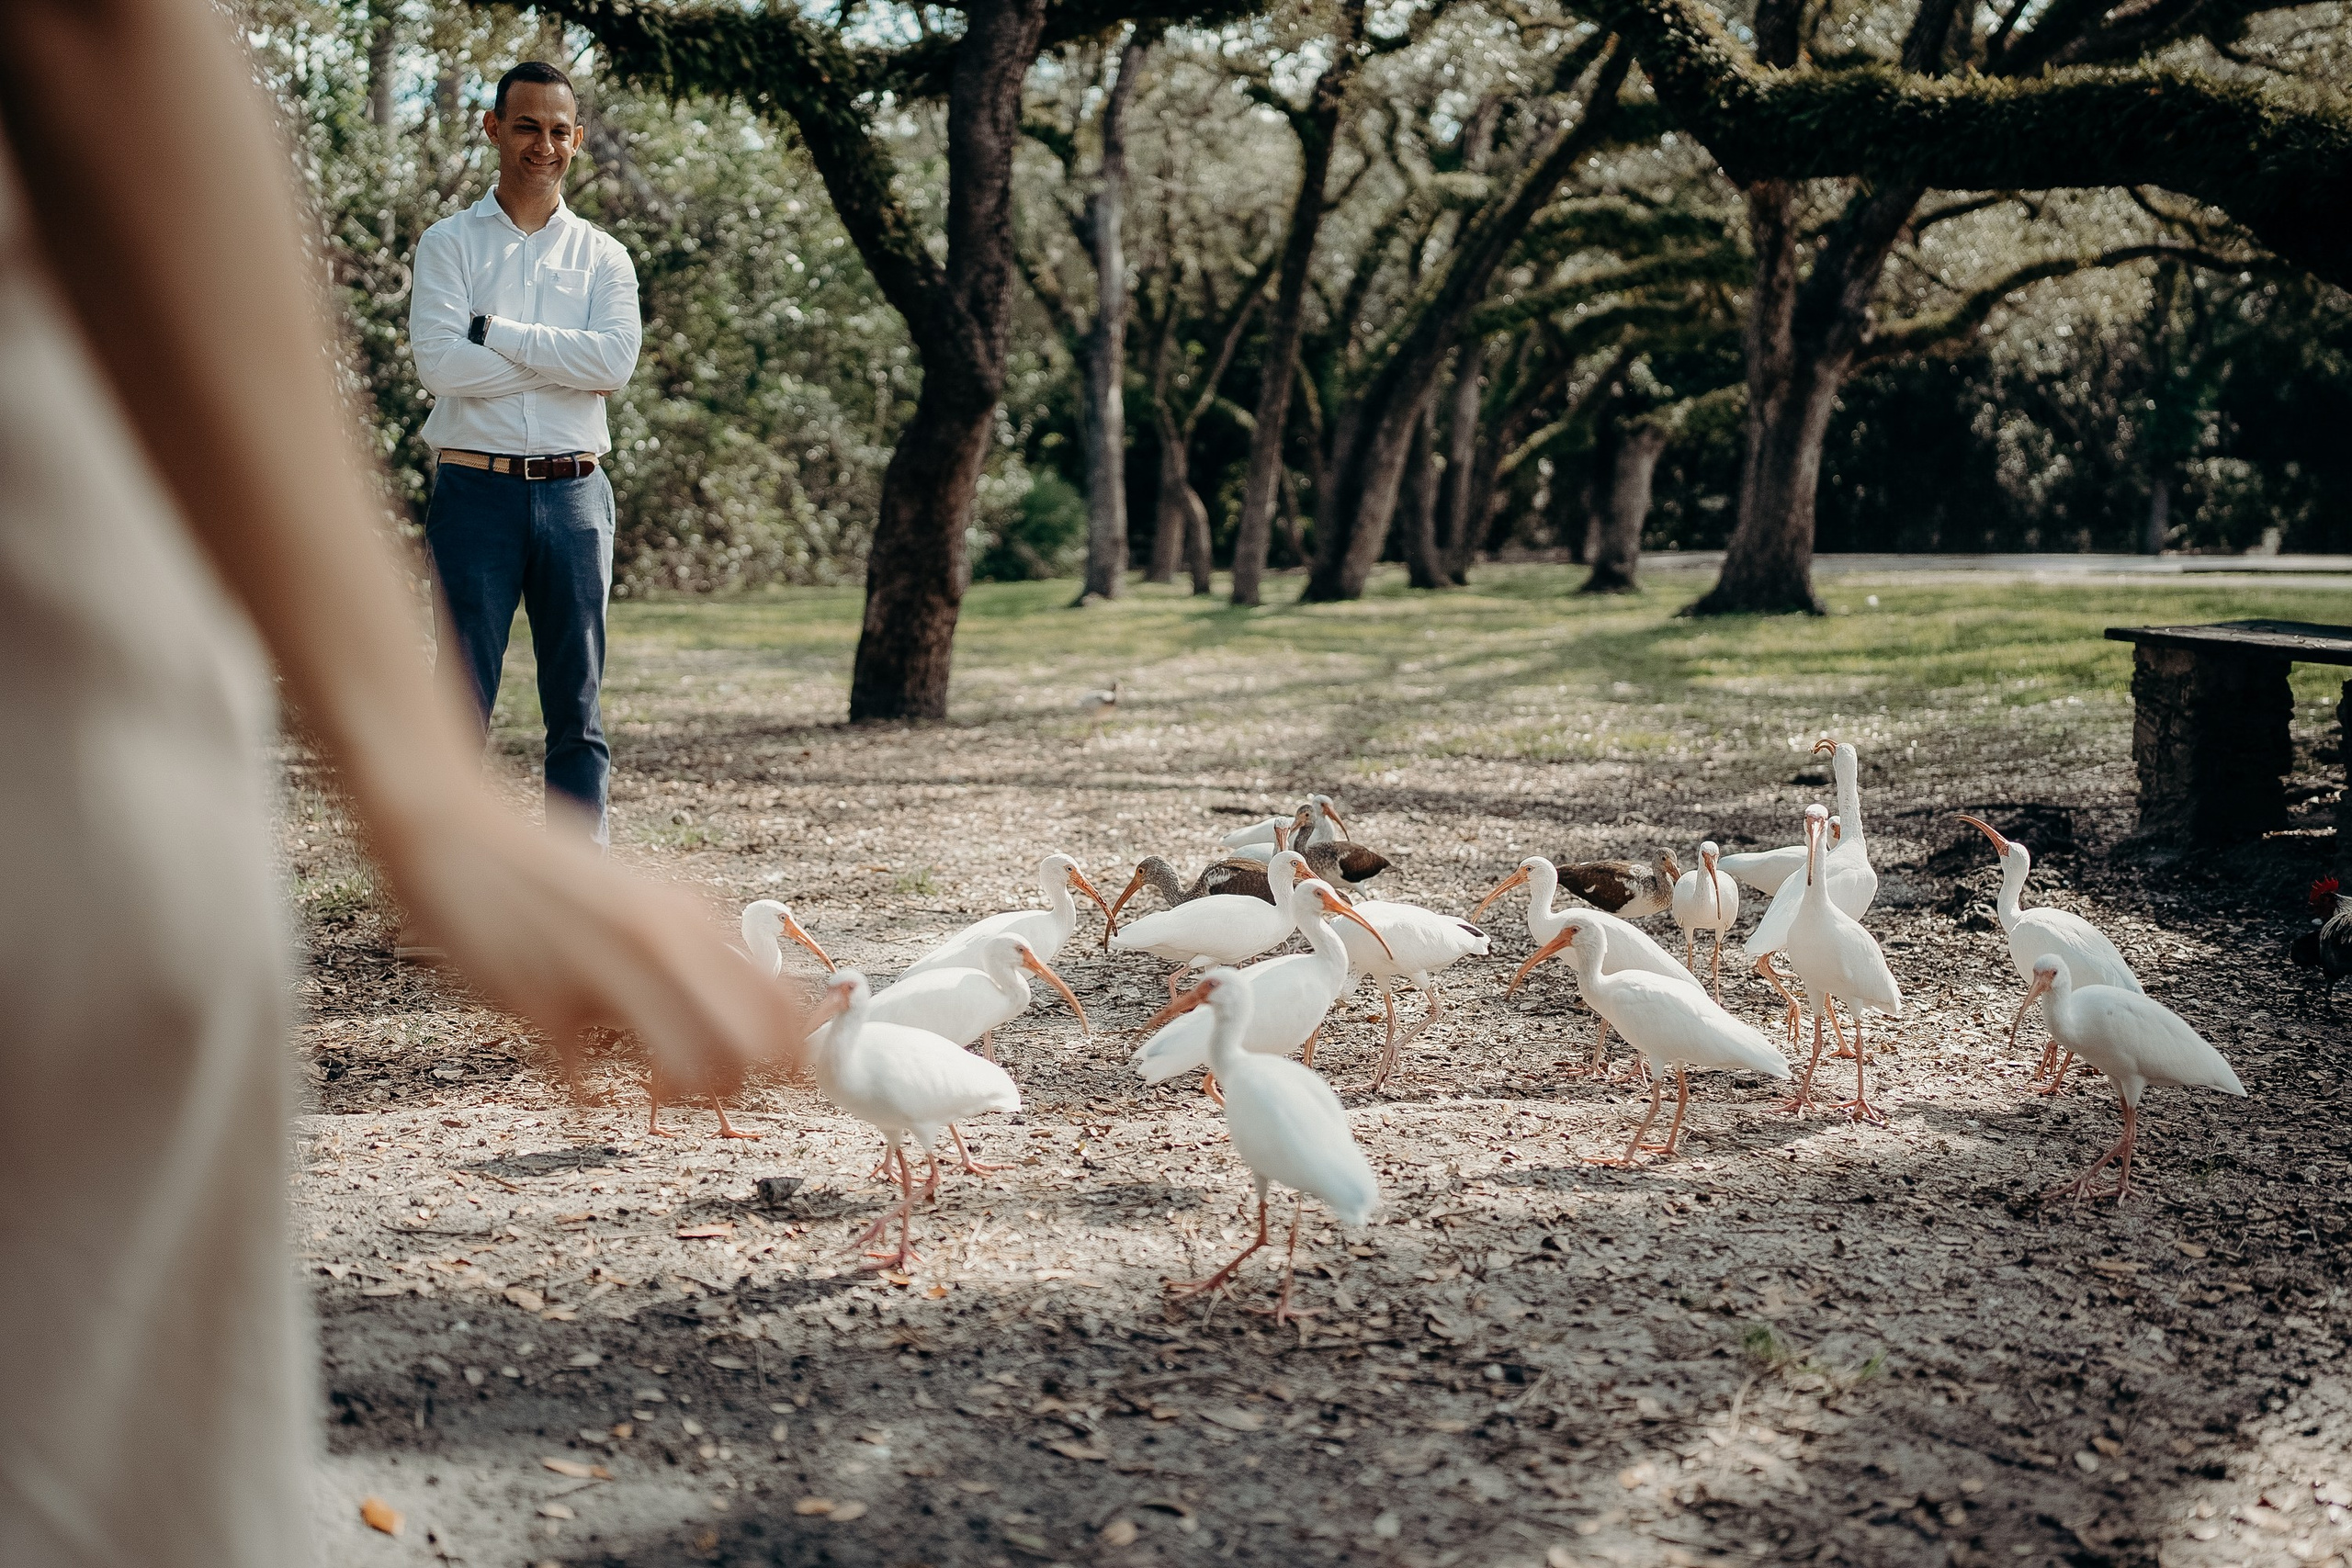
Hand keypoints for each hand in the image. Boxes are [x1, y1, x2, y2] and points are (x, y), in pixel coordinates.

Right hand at [381, 796, 812, 1099]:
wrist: (455, 834)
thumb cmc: (552, 876)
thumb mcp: (642, 897)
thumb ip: (697, 949)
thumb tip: (758, 1014)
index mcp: (692, 915)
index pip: (779, 1003)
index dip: (795, 1054)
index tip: (786, 1081)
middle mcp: (661, 942)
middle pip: (746, 1050)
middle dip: (738, 1085)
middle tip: (708, 1090)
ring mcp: (603, 975)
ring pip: (685, 1073)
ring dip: (673, 1096)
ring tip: (649, 1088)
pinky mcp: (541, 1007)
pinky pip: (586, 1091)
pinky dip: (589, 1105)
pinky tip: (581, 1091)